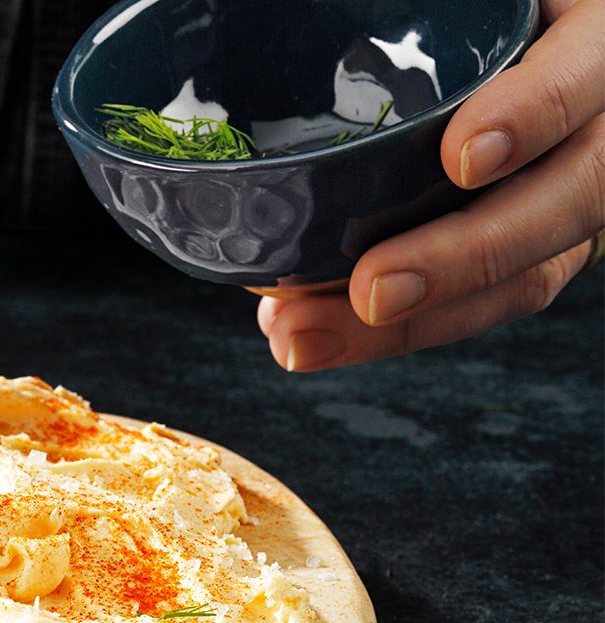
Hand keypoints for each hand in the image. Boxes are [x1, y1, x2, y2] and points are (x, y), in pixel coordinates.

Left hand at [259, 0, 603, 370]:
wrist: (491, 71)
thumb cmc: (451, 28)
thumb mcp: (459, 13)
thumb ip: (398, 17)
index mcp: (592, 42)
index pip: (589, 70)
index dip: (537, 112)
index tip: (462, 156)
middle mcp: (598, 126)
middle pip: (567, 200)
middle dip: (465, 258)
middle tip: (371, 291)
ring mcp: (569, 195)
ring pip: (523, 276)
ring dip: (411, 325)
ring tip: (302, 336)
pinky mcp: (533, 253)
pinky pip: (477, 305)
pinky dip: (393, 331)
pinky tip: (307, 335)